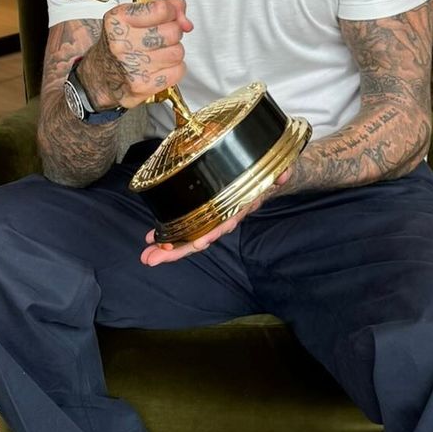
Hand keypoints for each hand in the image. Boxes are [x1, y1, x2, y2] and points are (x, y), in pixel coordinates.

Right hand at [84, 0, 192, 108]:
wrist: (100, 76)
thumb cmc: (119, 44)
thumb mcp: (133, 16)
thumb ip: (164, 6)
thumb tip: (186, 22)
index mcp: (118, 20)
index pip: (163, 9)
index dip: (173, 12)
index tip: (168, 15)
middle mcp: (122, 43)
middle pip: (173, 32)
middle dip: (172, 33)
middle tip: (158, 37)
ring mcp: (131, 66)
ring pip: (177, 52)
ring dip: (172, 52)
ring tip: (156, 53)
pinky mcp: (141, 86)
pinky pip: (178, 71)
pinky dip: (173, 69)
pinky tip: (158, 67)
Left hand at [140, 169, 291, 265]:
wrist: (268, 175)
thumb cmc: (265, 173)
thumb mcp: (276, 172)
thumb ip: (281, 173)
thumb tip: (283, 175)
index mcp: (241, 205)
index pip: (226, 221)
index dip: (214, 232)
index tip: (199, 243)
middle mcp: (227, 215)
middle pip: (203, 237)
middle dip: (179, 250)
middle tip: (152, 259)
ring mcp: (216, 217)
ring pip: (193, 236)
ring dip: (171, 248)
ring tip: (149, 255)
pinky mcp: (207, 213)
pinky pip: (190, 228)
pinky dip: (172, 237)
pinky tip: (152, 239)